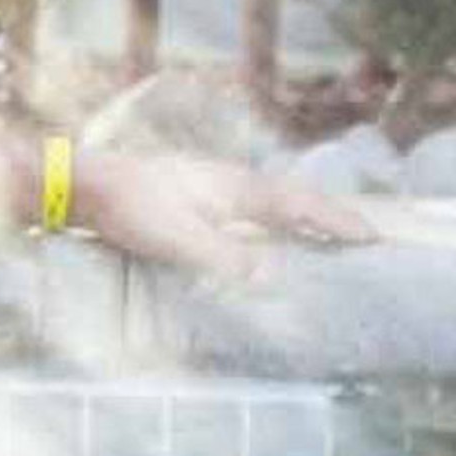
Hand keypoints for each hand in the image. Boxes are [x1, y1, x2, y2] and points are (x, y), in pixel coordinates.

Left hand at [72, 151, 379, 276]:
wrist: (82, 184)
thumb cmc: (128, 208)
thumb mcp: (176, 238)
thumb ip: (223, 257)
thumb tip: (272, 274)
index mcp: (234, 188)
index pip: (298, 204)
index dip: (336, 221)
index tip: (374, 235)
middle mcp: (227, 181)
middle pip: (289, 197)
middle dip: (326, 216)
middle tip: (362, 235)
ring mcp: (206, 185)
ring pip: (266, 201)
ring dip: (298, 216)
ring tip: (322, 236)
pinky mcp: (187, 195)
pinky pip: (244, 207)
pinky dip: (267, 220)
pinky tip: (258, 234)